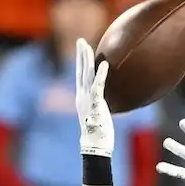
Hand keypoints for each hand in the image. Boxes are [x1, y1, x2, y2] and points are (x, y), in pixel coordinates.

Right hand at [75, 39, 113, 157]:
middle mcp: (82, 96)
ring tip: (86, 45)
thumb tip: (103, 104)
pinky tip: (104, 63)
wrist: (94, 145)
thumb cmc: (99, 133)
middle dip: (80, 55)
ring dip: (86, 59)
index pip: (81, 76)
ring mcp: (88, 99)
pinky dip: (101, 74)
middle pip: (80, 70)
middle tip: (80, 41)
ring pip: (86, 74)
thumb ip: (99, 106)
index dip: (81, 62)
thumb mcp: (98, 115)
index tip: (82, 50)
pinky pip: (98, 85)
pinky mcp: (96, 103)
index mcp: (82, 98)